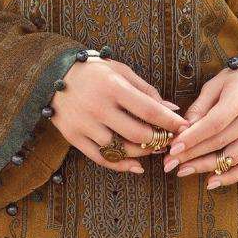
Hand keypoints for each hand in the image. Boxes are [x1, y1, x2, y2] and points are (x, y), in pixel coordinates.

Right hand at [51, 56, 191, 173]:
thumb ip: (147, 91)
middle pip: (138, 134)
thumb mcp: (120, 71)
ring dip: (143, 153)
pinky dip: (121, 165)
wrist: (52, 74)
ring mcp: (84, 123)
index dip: (171, 122)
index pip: (149, 111)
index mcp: (112, 86)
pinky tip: (135, 165)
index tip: (184, 127)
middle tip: (170, 140)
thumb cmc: (93, 71)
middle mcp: (98, 107)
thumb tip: (172, 110)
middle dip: (160, 140)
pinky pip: (101, 158)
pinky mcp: (73, 136)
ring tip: (153, 148)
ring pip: (121, 149)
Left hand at [163, 66, 237, 187]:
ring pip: (232, 157)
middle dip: (192, 154)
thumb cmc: (234, 80)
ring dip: (206, 167)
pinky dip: (230, 177)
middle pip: (220, 142)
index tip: (173, 148)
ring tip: (183, 170)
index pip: (214, 124)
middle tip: (170, 163)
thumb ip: (199, 107)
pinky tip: (211, 182)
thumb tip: (183, 129)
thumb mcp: (214, 85)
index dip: (193, 137)